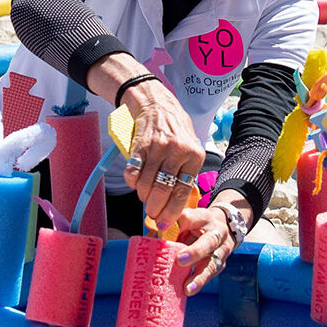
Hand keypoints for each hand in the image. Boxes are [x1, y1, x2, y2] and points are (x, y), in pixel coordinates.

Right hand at [121, 79, 206, 234]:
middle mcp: (177, 151)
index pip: (183, 191)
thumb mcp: (191, 146)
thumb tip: (178, 203)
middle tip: (153, 216)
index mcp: (194, 155)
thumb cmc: (176, 129)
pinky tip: (137, 184)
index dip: (173, 211)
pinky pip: (133, 173)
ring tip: (146, 198)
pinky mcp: (139, 145)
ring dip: (144, 197)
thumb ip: (187, 171)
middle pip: (163, 191)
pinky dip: (133, 183)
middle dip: (156, 209)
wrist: (157, 103)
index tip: (166, 223)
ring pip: (146, 185)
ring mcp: (156, 148)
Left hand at [170, 205, 235, 295]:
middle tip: (180, 260)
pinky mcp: (221, 264)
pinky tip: (189, 290)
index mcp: (203, 218)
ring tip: (188, 288)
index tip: (166, 229)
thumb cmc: (196, 225)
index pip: (193, 217)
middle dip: (195, 252)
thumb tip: (150, 241)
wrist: (222, 228)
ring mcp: (221, 250)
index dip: (182, 223)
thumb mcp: (186, 220)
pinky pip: (211, 275)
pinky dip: (200, 283)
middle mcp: (216, 233)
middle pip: (209, 242)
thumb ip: (170, 229)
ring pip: (213, 263)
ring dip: (200, 277)